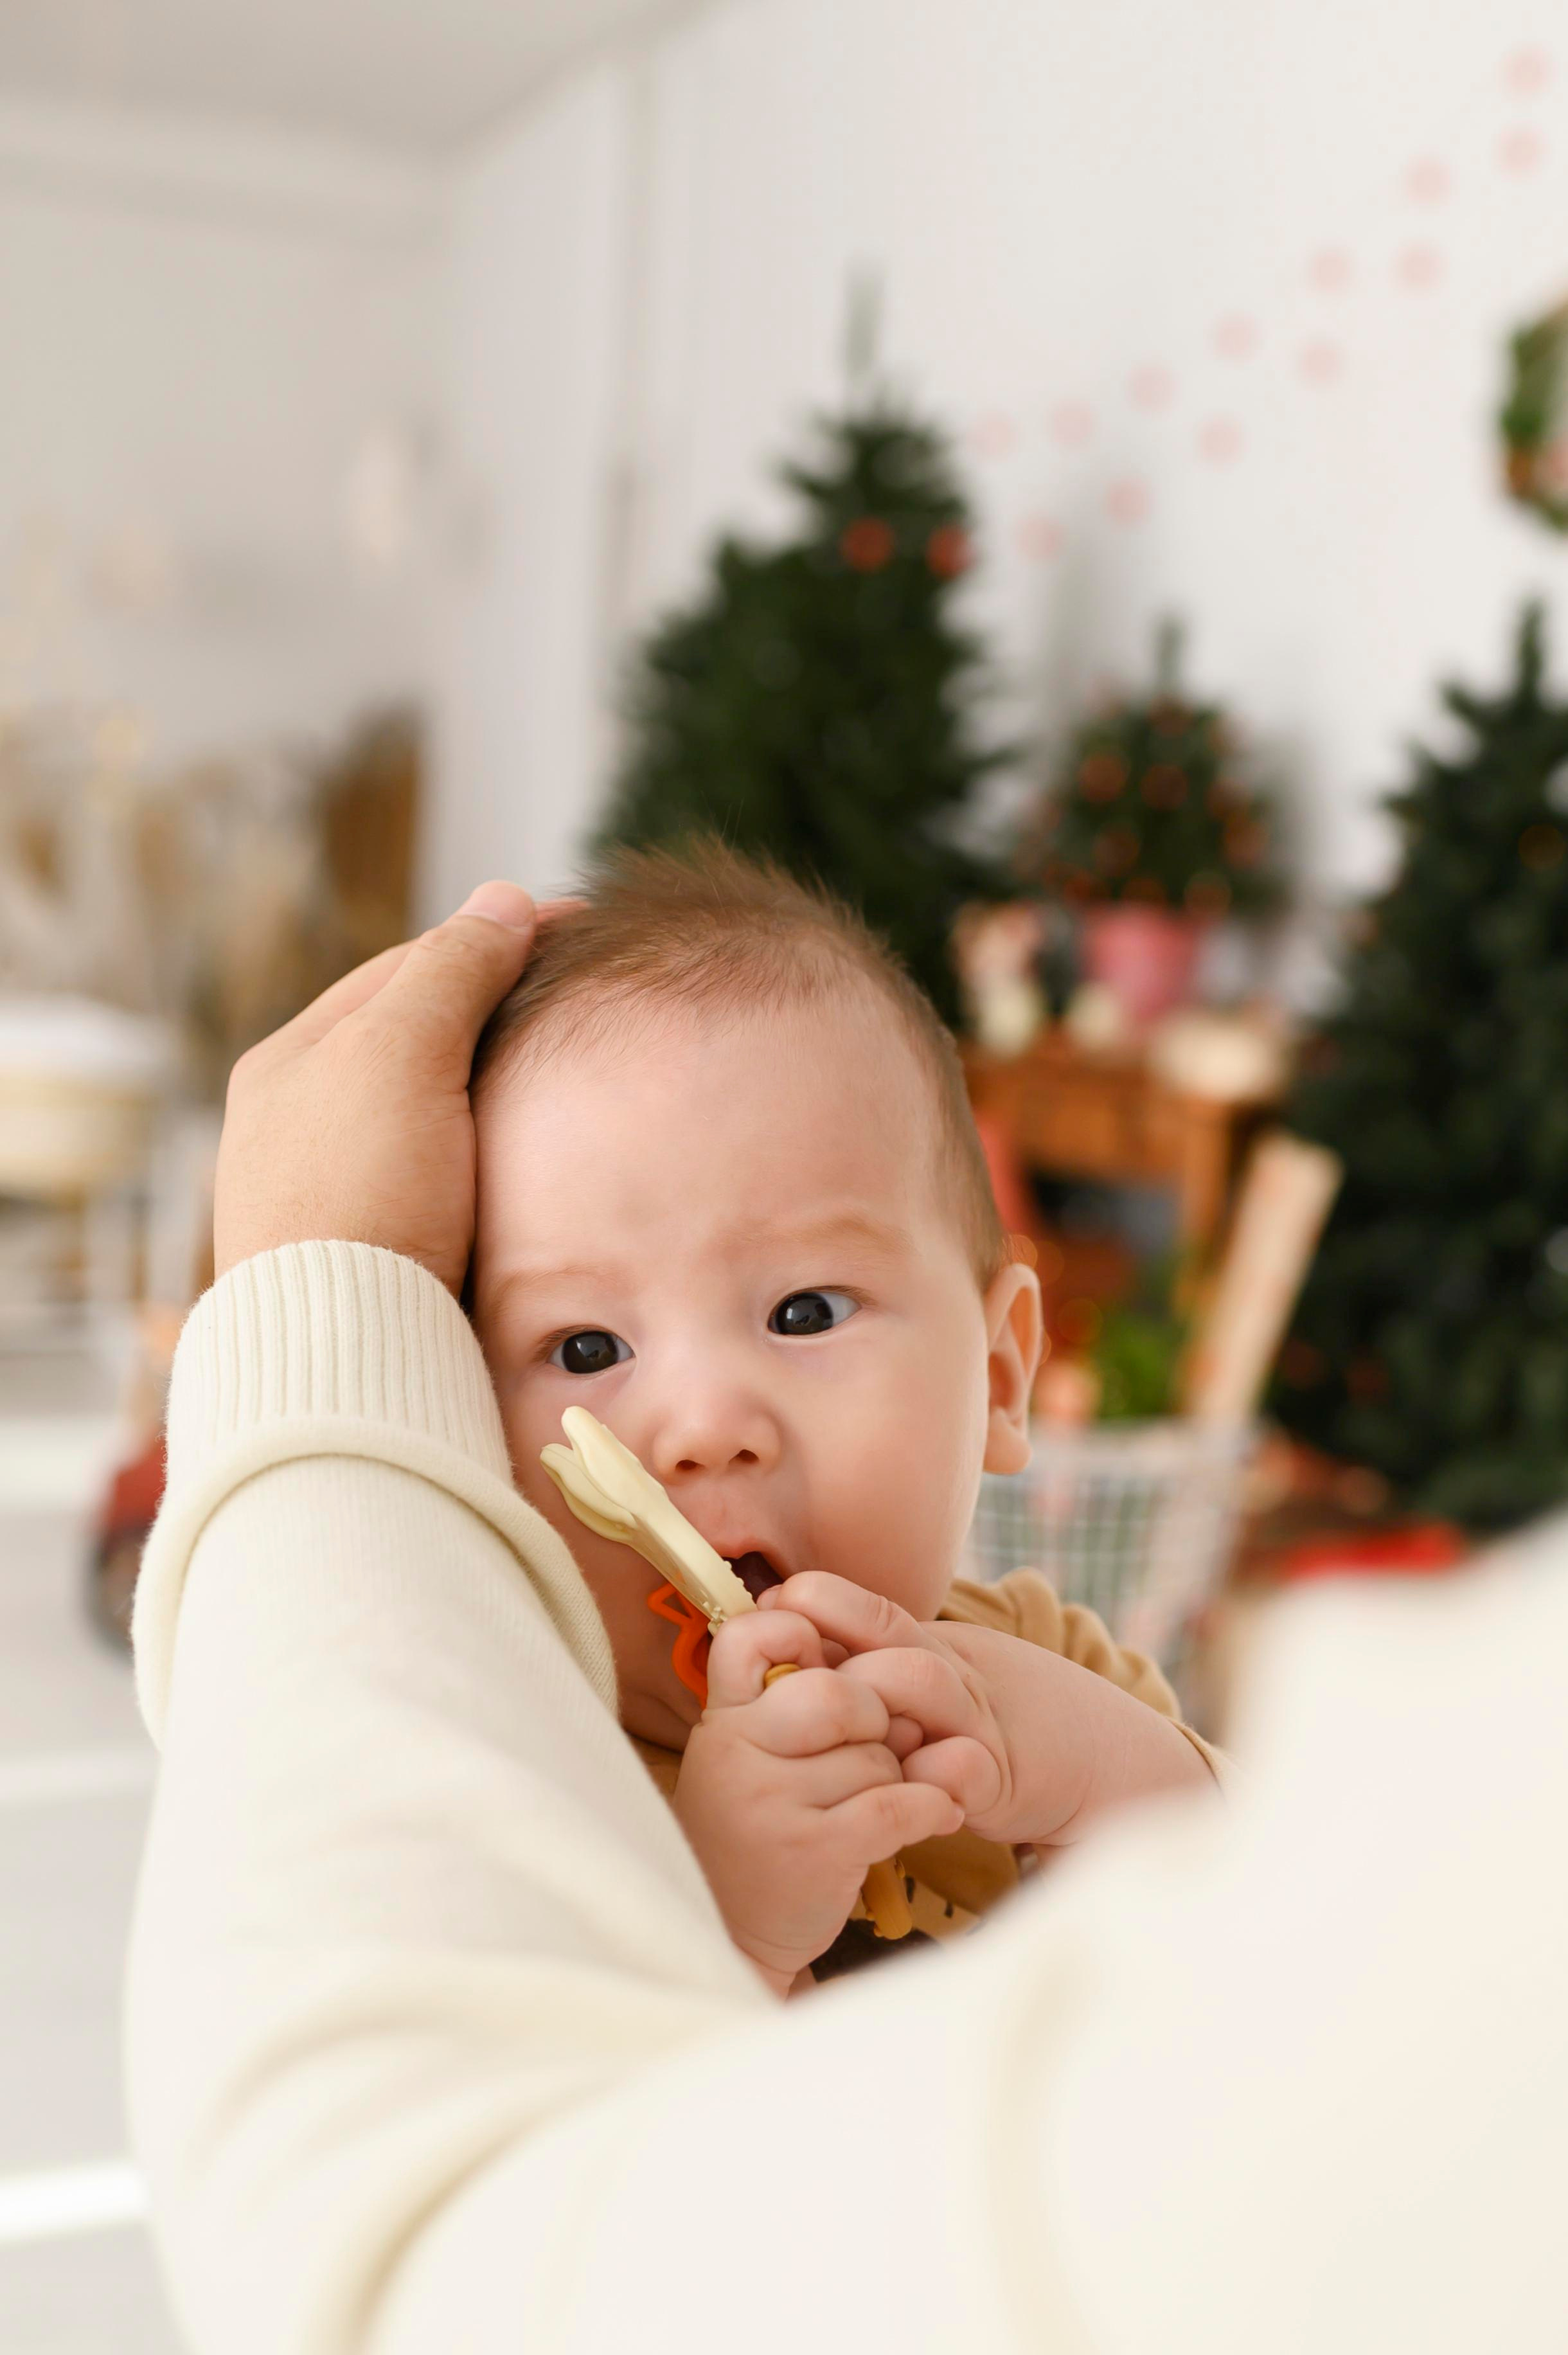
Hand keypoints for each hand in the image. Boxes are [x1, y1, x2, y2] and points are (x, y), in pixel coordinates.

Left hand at [215, 883, 548, 1295]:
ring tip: (577, 1077)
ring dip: (502, 1093)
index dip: (493, 940)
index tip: (577, 929)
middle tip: (585, 999)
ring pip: (437, 1117)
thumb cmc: (362, 1193)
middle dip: (499, 1016)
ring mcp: (340, 1197)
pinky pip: (449, 1183)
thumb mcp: (403, 1052)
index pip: (406, 969)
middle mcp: (302, 1127)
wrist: (344, 1353)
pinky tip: (544, 1165)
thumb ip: (454, 969)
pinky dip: (498, 1159)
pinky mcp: (380, 1260)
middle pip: (419, 1043)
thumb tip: (503, 898)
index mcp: (289, 1064)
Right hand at [672, 1604, 961, 1996]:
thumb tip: (870, 1660)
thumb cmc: (754, 1830)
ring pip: (878, 1755)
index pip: (750, 1635)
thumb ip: (784, 1700)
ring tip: (882, 1800)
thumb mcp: (745, 1755)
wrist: (735, 1934)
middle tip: (876, 1746)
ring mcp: (771, 1801)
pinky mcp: (814, 1851)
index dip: (801, 1636)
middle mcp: (736, 1752)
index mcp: (721, 1719)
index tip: (824, 1666)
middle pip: (838, 1693)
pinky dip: (932, 1807)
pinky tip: (935, 1815)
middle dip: (875, 1717)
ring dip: (898, 1777)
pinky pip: (899, 1804)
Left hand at [764, 1574, 1211, 1850]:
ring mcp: (981, 1725)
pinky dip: (940, 1771)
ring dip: (876, 1695)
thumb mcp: (943, 1679)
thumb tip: (796, 1639)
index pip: (874, 1611)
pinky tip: (911, 1777)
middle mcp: (956, 1675)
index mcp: (935, 1650)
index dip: (821, 1601)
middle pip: (891, 1636)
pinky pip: (966, 1768)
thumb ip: (881, 1663)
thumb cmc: (994, 1724)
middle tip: (784, 1664)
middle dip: (834, 1641)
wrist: (1102, 1763)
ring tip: (834, 1719)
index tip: (772, 1602)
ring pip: (925, 1683)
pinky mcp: (1005, 1783)